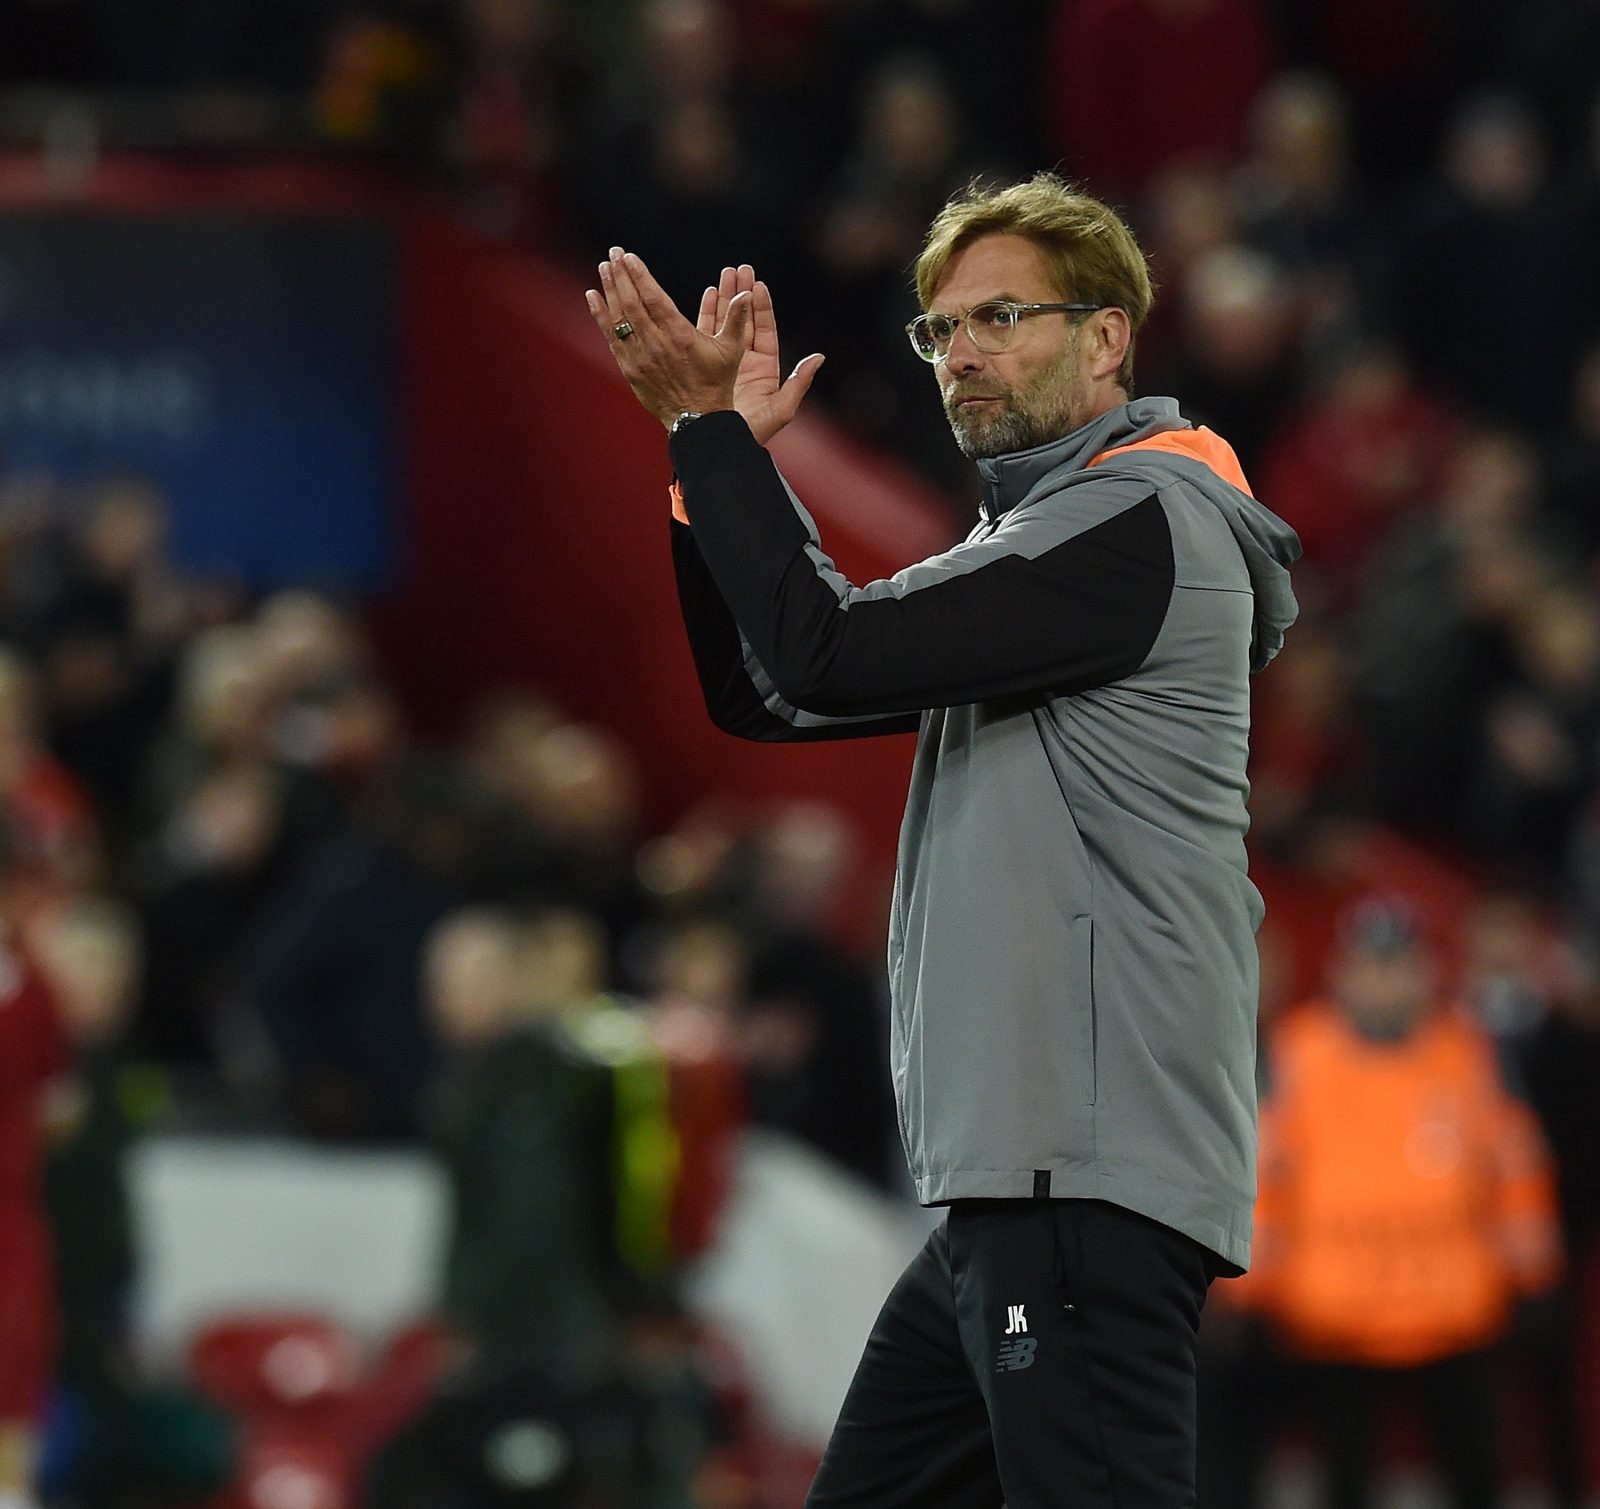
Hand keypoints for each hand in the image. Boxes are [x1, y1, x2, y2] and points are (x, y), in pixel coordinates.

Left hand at [586, 247, 751, 428]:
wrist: (698, 420)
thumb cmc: (716, 383)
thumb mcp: (731, 351)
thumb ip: (738, 319)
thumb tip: (747, 294)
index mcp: (680, 335)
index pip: (653, 297)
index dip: (639, 275)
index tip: (628, 257)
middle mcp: (656, 344)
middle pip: (631, 303)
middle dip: (620, 275)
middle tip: (613, 254)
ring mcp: (640, 357)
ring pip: (619, 318)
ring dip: (610, 290)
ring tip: (603, 268)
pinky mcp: (630, 369)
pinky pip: (611, 338)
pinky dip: (600, 316)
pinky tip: (594, 297)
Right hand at [697, 264, 824, 444]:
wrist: (719, 446)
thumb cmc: (751, 434)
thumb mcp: (781, 409)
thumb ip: (800, 382)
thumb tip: (819, 357)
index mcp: (765, 370)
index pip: (765, 331)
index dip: (762, 307)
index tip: (758, 284)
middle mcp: (744, 364)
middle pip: (745, 321)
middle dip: (742, 295)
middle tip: (739, 269)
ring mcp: (724, 364)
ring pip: (726, 324)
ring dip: (725, 299)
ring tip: (723, 274)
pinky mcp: (705, 366)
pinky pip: (706, 335)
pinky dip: (706, 315)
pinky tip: (706, 295)